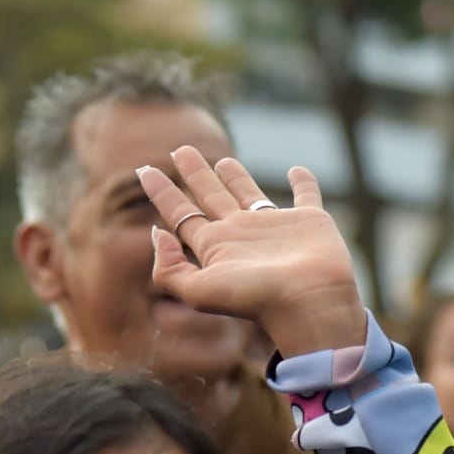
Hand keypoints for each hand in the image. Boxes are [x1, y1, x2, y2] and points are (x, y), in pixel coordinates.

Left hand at [138, 150, 366, 357]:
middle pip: (210, 195)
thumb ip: (170, 269)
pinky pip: (306, 194)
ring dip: (236, 176)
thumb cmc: (255, 298)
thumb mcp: (198, 291)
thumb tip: (158, 234)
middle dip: (194, 173)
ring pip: (249, 193)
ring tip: (221, 160)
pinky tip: (296, 170)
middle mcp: (241, 234)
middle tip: (180, 150)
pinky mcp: (310, 220)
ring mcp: (274, 226)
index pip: (180, 213)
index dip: (161, 192)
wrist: (308, 303)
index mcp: (214, 246)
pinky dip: (304, 181)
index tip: (144, 169)